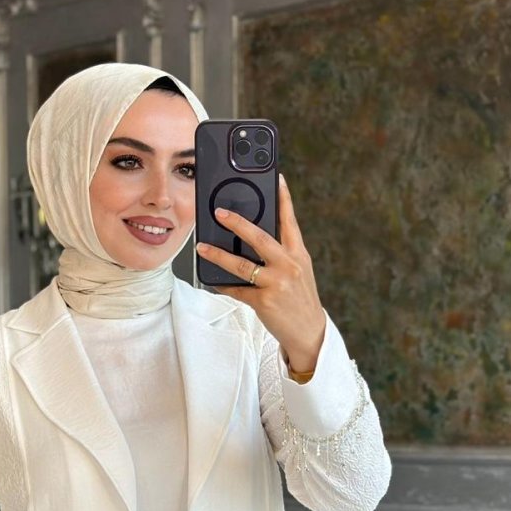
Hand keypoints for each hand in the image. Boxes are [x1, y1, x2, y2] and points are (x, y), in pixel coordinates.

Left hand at [195, 173, 326, 372]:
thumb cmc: (300, 300)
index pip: (290, 221)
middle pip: (261, 238)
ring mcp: (277, 284)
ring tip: (202, 247)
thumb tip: (255, 238)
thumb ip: (282, 254)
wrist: (309, 333)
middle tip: (220, 212)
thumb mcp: (298, 272)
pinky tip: (213, 281)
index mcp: (298, 254)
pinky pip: (237, 290)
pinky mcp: (264, 301)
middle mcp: (289, 265)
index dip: (283, 198)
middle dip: (238, 223)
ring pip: (242, 265)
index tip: (276, 178)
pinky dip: (223, 285)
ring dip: (218, 255)